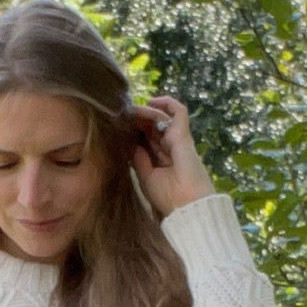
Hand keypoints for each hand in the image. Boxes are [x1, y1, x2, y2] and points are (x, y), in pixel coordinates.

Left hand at [129, 96, 214, 216]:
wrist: (187, 205)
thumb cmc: (168, 197)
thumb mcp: (146, 177)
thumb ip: (138, 159)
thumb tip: (130, 143)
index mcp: (162, 159)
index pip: (147, 138)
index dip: (135, 130)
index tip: (120, 126)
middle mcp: (170, 147)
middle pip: (152, 126)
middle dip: (137, 119)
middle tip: (123, 114)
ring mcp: (178, 139)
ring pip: (162, 117)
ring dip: (146, 111)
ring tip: (133, 110)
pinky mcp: (183, 135)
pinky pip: (178, 111)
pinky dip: (166, 103)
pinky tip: (152, 102)